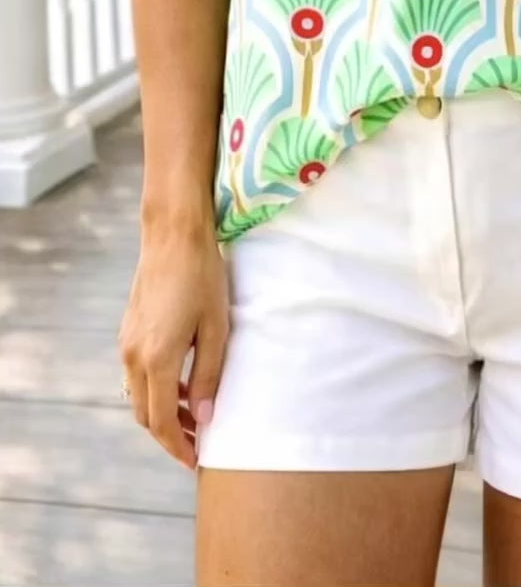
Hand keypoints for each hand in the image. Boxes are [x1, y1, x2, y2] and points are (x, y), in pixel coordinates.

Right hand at [119, 220, 228, 470]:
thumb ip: (209, 376)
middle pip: (145, 415)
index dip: (178, 447)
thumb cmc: (202, 276)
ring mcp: (126, 343)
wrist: (173, 235)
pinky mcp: (128, 331)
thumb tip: (205, 418)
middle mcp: (134, 356)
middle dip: (170, 435)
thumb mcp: (217, 328)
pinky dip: (157, 389)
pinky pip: (137, 374)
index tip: (196, 461)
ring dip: (163, 412)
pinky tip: (182, 384)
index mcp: (157, 359)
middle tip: (199, 443)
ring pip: (139, 395)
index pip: (162, 422)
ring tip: (195, 416)